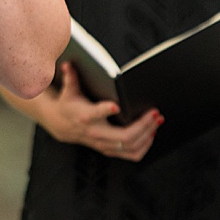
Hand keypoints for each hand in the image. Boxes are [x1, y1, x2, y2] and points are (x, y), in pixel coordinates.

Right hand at [38, 63, 162, 160]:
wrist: (62, 125)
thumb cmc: (69, 105)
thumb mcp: (69, 90)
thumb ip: (71, 77)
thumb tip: (67, 64)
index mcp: (86, 116)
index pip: (96, 114)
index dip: (106, 110)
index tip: (117, 106)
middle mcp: (96, 133)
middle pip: (124, 136)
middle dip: (143, 125)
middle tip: (155, 113)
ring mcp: (103, 144)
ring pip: (131, 146)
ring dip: (148, 135)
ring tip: (157, 121)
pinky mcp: (109, 150)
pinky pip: (131, 155)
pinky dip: (144, 147)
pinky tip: (150, 135)